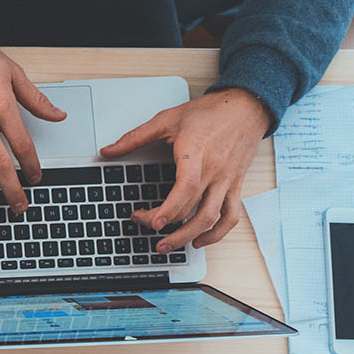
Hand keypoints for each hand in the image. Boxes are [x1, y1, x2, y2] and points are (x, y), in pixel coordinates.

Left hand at [100, 88, 270, 251]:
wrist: (245, 108)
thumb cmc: (209, 113)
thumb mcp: (167, 119)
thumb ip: (135, 137)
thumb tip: (108, 150)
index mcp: (196, 153)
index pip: (186, 187)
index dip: (170, 208)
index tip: (153, 222)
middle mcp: (215, 171)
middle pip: (194, 208)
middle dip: (168, 225)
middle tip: (146, 228)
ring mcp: (227, 181)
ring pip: (213, 218)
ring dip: (190, 236)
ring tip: (169, 245)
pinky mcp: (236, 186)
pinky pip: (231, 216)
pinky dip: (217, 233)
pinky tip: (199, 240)